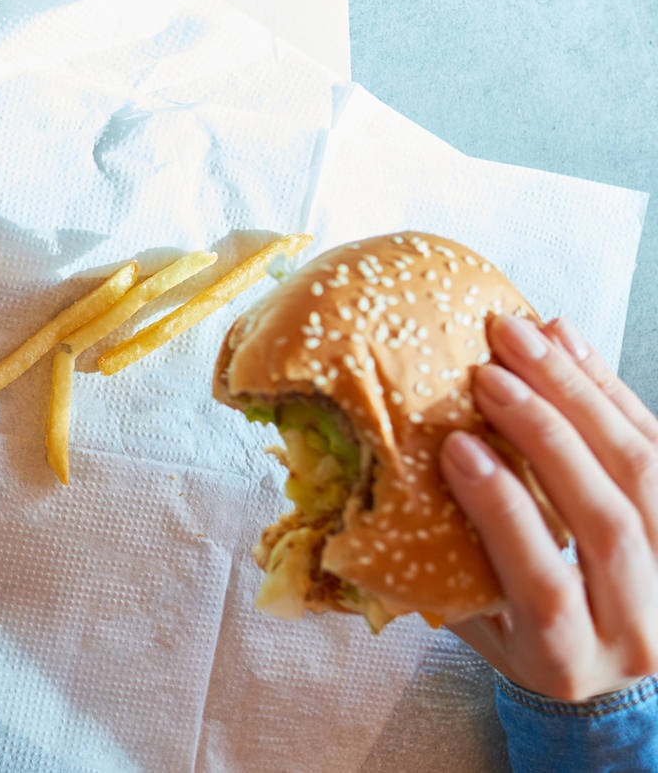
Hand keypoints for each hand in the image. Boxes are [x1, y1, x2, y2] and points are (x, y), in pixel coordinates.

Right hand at [441, 312, 657, 702]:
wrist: (615, 672)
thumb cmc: (530, 644)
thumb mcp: (480, 630)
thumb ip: (447, 570)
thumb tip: (382, 487)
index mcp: (566, 659)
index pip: (544, 586)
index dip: (506, 513)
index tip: (458, 448)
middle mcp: (636, 626)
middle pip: (605, 520)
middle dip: (545, 437)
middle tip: (491, 377)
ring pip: (644, 475)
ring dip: (580, 396)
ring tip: (527, 342)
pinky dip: (612, 389)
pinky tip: (569, 345)